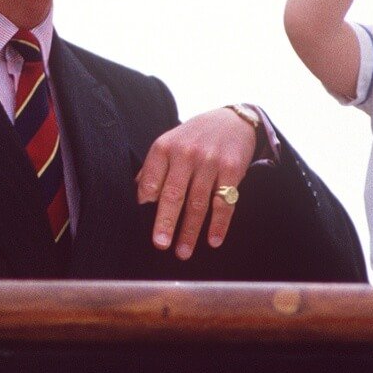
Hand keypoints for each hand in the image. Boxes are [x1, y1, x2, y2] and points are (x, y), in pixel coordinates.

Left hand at [135, 107, 255, 258]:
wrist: (233, 120)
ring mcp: (210, 162)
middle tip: (159, 244)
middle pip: (173, 194)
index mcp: (165, 147)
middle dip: (165, 222)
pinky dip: (219, 224)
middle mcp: (186, 153)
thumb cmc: (194, 138)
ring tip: (183, 252)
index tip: (141, 215)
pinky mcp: (232, 169)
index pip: (151, 178)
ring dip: (190, 231)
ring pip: (198, 203)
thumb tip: (139, 197)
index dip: (145, 197)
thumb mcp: (170, 143)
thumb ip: (154, 168)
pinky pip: (224, 202)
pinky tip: (212, 240)